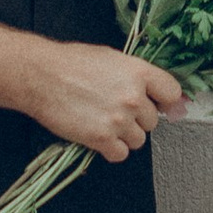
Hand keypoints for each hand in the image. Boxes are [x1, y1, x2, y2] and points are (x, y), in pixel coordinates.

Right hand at [32, 45, 184, 161]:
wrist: (41, 76)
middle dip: (136, 118)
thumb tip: (165, 98)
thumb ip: (140, 77)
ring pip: (138, 140)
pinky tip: (98, 135)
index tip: (157, 104)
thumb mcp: (112, 59)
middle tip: (114, 108)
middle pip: (152, 121)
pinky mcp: (101, 139)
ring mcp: (118, 119)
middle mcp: (133, 97)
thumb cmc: (71, 63)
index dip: (164, 101)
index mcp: (138, 72)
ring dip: (124, 135)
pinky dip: (111, 149)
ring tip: (104, 121)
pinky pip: (120, 154)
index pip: (172, 93)